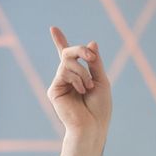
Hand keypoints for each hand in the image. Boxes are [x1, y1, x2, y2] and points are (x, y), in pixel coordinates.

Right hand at [47, 27, 111, 155]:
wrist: (93, 126)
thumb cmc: (100, 109)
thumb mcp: (102, 81)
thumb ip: (95, 63)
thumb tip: (92, 43)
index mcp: (79, 78)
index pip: (69, 58)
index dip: (60, 42)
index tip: (53, 29)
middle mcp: (67, 79)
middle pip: (68, 53)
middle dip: (81, 51)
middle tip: (91, 57)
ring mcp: (60, 84)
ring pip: (67, 61)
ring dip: (83, 71)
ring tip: (89, 87)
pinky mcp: (54, 90)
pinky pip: (64, 72)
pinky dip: (77, 78)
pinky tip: (82, 90)